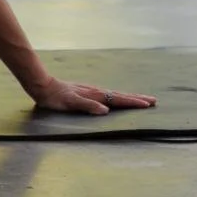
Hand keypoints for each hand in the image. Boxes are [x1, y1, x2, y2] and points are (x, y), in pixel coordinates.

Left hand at [28, 77, 156, 115]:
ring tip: (141, 99)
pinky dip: (117, 97)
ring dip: (129, 97)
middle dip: (136, 98)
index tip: (148, 104)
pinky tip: (117, 99)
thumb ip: (87, 106)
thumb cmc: (55, 97)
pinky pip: (107, 95)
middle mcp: (95, 91)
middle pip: (120, 95)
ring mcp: (91, 91)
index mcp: (95, 95)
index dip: (133, 103)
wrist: (42, 86)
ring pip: (115, 94)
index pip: (118, 99)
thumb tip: (105, 110)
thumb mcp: (70, 103)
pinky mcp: (86, 92)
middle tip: (153, 101)